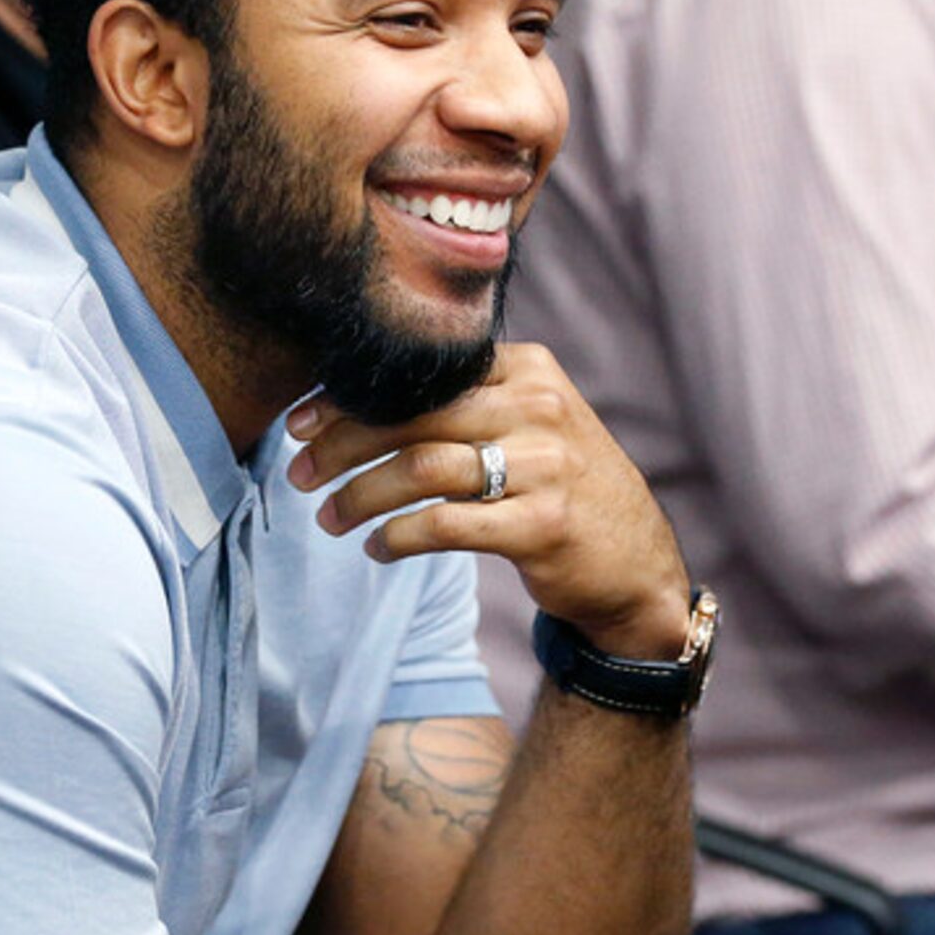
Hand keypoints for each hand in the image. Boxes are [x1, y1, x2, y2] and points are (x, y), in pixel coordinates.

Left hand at [287, 344, 690, 658]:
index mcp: (527, 369)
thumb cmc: (562, 489)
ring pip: (420, 468)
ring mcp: (545, 466)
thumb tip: (354, 401)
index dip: (349, 396)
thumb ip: (465, 403)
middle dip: (340, 444)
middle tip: (298, 471)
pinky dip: (398, 537)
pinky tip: (377, 548)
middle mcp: (538, 407)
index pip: (419, 373)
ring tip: (328, 517)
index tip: (301, 420)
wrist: (636, 565)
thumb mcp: (530, 423)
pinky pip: (445, 526)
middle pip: (410, 415)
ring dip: (360, 495)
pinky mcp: (543, 525)